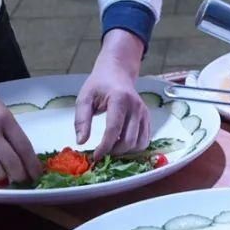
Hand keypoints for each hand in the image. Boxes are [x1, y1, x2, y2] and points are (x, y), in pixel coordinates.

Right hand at [0, 62, 39, 183]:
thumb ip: (10, 129)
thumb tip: (23, 154)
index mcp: (4, 118)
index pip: (23, 145)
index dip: (32, 163)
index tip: (37, 174)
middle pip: (11, 160)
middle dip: (20, 175)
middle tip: (22, 180)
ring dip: (1, 177)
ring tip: (4, 178)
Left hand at [74, 30, 147, 159]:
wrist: (117, 72)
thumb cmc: (99, 85)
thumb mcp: (85, 98)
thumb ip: (81, 119)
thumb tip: (81, 142)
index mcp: (119, 99)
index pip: (113, 129)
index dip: (104, 146)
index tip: (95, 156)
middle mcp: (136, 106)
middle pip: (129, 140)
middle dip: (114, 151)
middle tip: (102, 153)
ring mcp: (144, 112)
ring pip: (139, 143)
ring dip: (125, 151)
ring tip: (112, 147)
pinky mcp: (147, 117)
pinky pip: (145, 139)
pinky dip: (134, 147)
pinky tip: (121, 142)